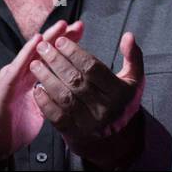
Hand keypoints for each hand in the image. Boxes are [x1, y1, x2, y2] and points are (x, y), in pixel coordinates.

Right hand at [0, 19, 84, 166]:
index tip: (82, 34)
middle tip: (77, 25)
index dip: (67, 47)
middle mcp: (22, 76)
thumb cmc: (11, 128)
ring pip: (32, 54)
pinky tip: (37, 42)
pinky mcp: (4, 86)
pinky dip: (27, 53)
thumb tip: (69, 93)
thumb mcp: (39, 110)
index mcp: (31, 81)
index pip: (52, 59)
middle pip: (44, 52)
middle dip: (61, 37)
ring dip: (47, 38)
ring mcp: (12, 78)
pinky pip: (18, 67)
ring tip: (61, 26)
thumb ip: (51, 97)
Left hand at [30, 31, 145, 168]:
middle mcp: (105, 108)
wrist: (116, 136)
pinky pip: (57, 117)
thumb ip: (133, 56)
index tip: (61, 41)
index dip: (75, 53)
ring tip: (36, 64)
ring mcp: (89, 122)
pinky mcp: (75, 133)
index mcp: (119, 92)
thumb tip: (128, 36)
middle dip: (56, 61)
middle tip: (43, 47)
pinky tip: (37, 89)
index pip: (93, 68)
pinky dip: (45, 103)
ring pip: (64, 97)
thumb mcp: (134, 78)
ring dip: (47, 79)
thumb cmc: (122, 100)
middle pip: (76, 80)